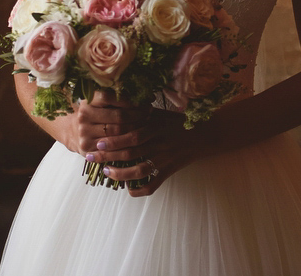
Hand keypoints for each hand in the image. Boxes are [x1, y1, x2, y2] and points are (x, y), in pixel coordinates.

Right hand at [62, 90, 149, 155]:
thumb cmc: (97, 113)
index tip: (145, 101)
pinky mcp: (88, 148)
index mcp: (88, 101)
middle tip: (149, 113)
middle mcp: (84, 116)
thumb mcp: (103, 102)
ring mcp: (85, 133)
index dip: (129, 99)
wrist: (75, 132)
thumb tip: (148, 95)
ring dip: (136, 128)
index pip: (110, 97)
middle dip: (138, 115)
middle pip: (118, 116)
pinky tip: (137, 138)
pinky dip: (128, 142)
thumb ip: (120, 97)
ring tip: (146, 124)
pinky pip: (113, 147)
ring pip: (118, 132)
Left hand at [84, 109, 206, 196]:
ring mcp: (166, 158)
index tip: (98, 142)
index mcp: (158, 126)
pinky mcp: (171, 169)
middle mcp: (161, 142)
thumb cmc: (182, 120)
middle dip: (108, 156)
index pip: (133, 135)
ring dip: (120, 174)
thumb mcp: (163, 113)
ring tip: (107, 172)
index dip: (114, 140)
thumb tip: (119, 110)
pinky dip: (141, 190)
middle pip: (131, 153)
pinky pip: (155, 184)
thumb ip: (143, 113)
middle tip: (91, 157)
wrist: (209, 133)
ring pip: (140, 170)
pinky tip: (128, 190)